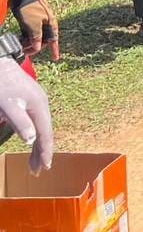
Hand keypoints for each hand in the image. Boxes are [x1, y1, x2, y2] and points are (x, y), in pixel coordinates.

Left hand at [0, 57, 52, 173]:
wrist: (0, 64)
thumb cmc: (1, 86)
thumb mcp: (7, 106)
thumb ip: (20, 123)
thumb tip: (31, 141)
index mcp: (40, 107)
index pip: (45, 134)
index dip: (45, 152)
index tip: (45, 168)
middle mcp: (43, 104)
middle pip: (45, 132)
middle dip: (41, 152)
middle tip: (36, 171)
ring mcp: (38, 101)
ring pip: (41, 127)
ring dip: (38, 144)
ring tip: (33, 161)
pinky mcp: (31, 99)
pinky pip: (37, 121)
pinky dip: (35, 133)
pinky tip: (30, 138)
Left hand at [13, 0, 59, 61]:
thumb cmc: (30, 8)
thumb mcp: (34, 26)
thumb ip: (36, 38)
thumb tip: (37, 49)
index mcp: (51, 23)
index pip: (54, 40)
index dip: (54, 50)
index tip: (55, 58)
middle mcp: (46, 23)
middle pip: (42, 39)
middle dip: (35, 47)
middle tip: (25, 52)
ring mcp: (37, 21)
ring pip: (34, 36)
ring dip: (28, 42)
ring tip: (20, 46)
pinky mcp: (29, 20)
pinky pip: (29, 32)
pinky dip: (25, 37)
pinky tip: (19, 39)